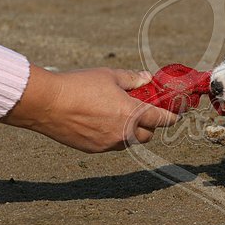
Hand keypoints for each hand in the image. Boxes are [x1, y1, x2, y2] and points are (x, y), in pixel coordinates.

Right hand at [1, 65, 177, 152]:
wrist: (47, 103)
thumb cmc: (79, 85)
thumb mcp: (110, 76)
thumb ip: (133, 79)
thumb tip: (147, 78)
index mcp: (132, 113)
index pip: (163, 119)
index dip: (172, 116)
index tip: (177, 113)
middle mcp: (124, 132)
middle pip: (148, 134)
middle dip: (150, 125)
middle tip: (145, 112)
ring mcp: (108, 143)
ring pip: (130, 142)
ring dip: (132, 132)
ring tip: (122, 116)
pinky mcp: (93, 149)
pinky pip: (112, 145)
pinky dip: (114, 136)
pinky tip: (103, 122)